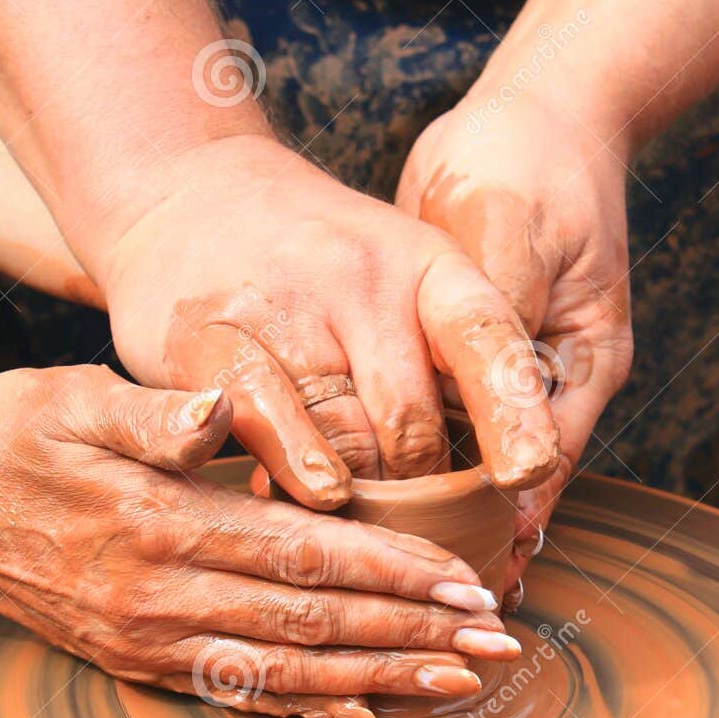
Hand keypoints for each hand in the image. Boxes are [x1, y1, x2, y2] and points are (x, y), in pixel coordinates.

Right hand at [0, 365, 521, 717]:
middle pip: (312, 621)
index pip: (302, 550)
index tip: (465, 578)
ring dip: (380, 678)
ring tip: (459, 682)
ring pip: (286, 669)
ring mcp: (148, 640)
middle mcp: (160, 596)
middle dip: (413, 631)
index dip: (391, 567)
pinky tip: (365, 715)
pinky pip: (234, 692)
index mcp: (158, 521)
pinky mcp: (137, 662)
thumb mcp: (67, 395)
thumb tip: (221, 414)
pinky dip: (305, 707)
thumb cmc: (5, 437)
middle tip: (498, 640)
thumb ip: (151, 412)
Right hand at [93, 135, 561, 506]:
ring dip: (363, 498)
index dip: (513, 411)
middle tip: (428, 524)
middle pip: (410, 418)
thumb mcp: (401, 283)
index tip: (530, 473)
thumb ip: (448, 366)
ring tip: (374, 522)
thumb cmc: (321, 266)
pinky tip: (314, 496)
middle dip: (423, 487)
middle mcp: (360, 277)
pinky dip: (295, 471)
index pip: (486, 338)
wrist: (188, 193)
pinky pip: (265, 424)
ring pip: (339, 436)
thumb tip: (508, 489)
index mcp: (428, 264)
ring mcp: (282, 304)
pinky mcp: (210, 336)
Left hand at [397, 99, 634, 603]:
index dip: (507, 512)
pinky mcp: (460, 356)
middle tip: (423, 580)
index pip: (545, 459)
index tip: (470, 558)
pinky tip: (358, 490)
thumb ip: (496, 325)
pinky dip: (402, 456)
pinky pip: (433, 422)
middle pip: (509, 476)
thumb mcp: (513, 237)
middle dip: (468, 528)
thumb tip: (482, 409)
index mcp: (581, 361)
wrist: (529, 115)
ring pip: (466, 457)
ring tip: (391, 561)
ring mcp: (503, 371)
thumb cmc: (528, 165)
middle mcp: (547, 380)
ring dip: (430, 503)